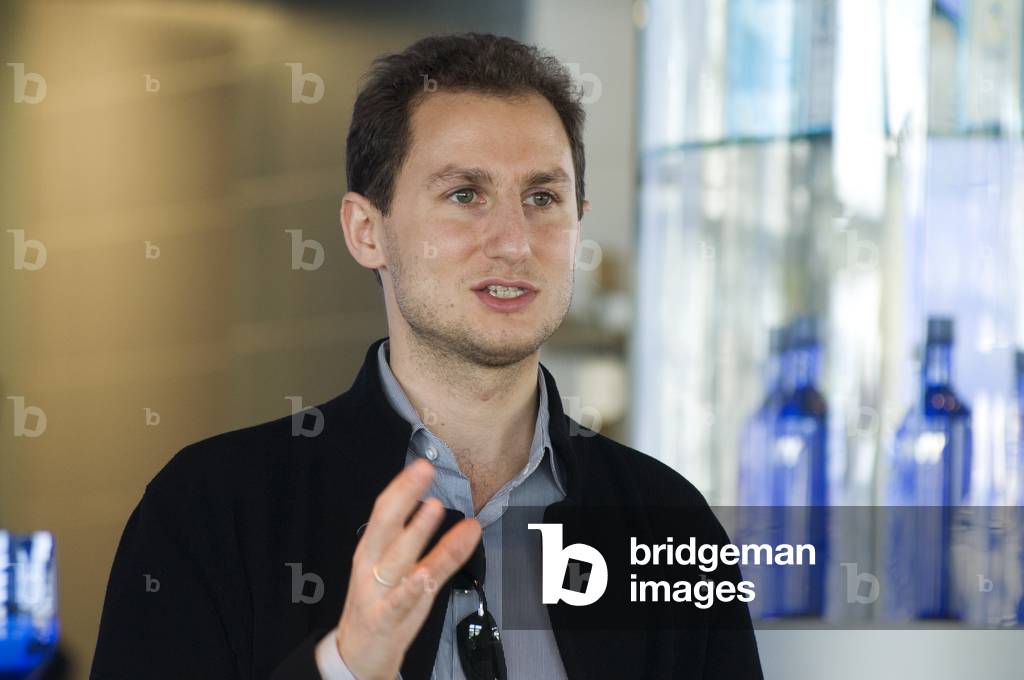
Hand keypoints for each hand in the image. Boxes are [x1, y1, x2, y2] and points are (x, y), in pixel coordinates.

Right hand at [335, 458, 481, 679]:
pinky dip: (412, 587)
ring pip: (397, 557)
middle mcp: (371, 566)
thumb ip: (437, 549)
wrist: (357, 655)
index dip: (403, 486)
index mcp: (371, 550)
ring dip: (415, 531)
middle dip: (405, 495)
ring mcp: (377, 592)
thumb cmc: (381, 607)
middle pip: (386, 523)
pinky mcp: (384, 620)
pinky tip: (424, 575)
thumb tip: (469, 524)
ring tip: (433, 508)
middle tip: (424, 471)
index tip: (421, 465)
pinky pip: (400, 601)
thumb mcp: (404, 572)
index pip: (384, 511)